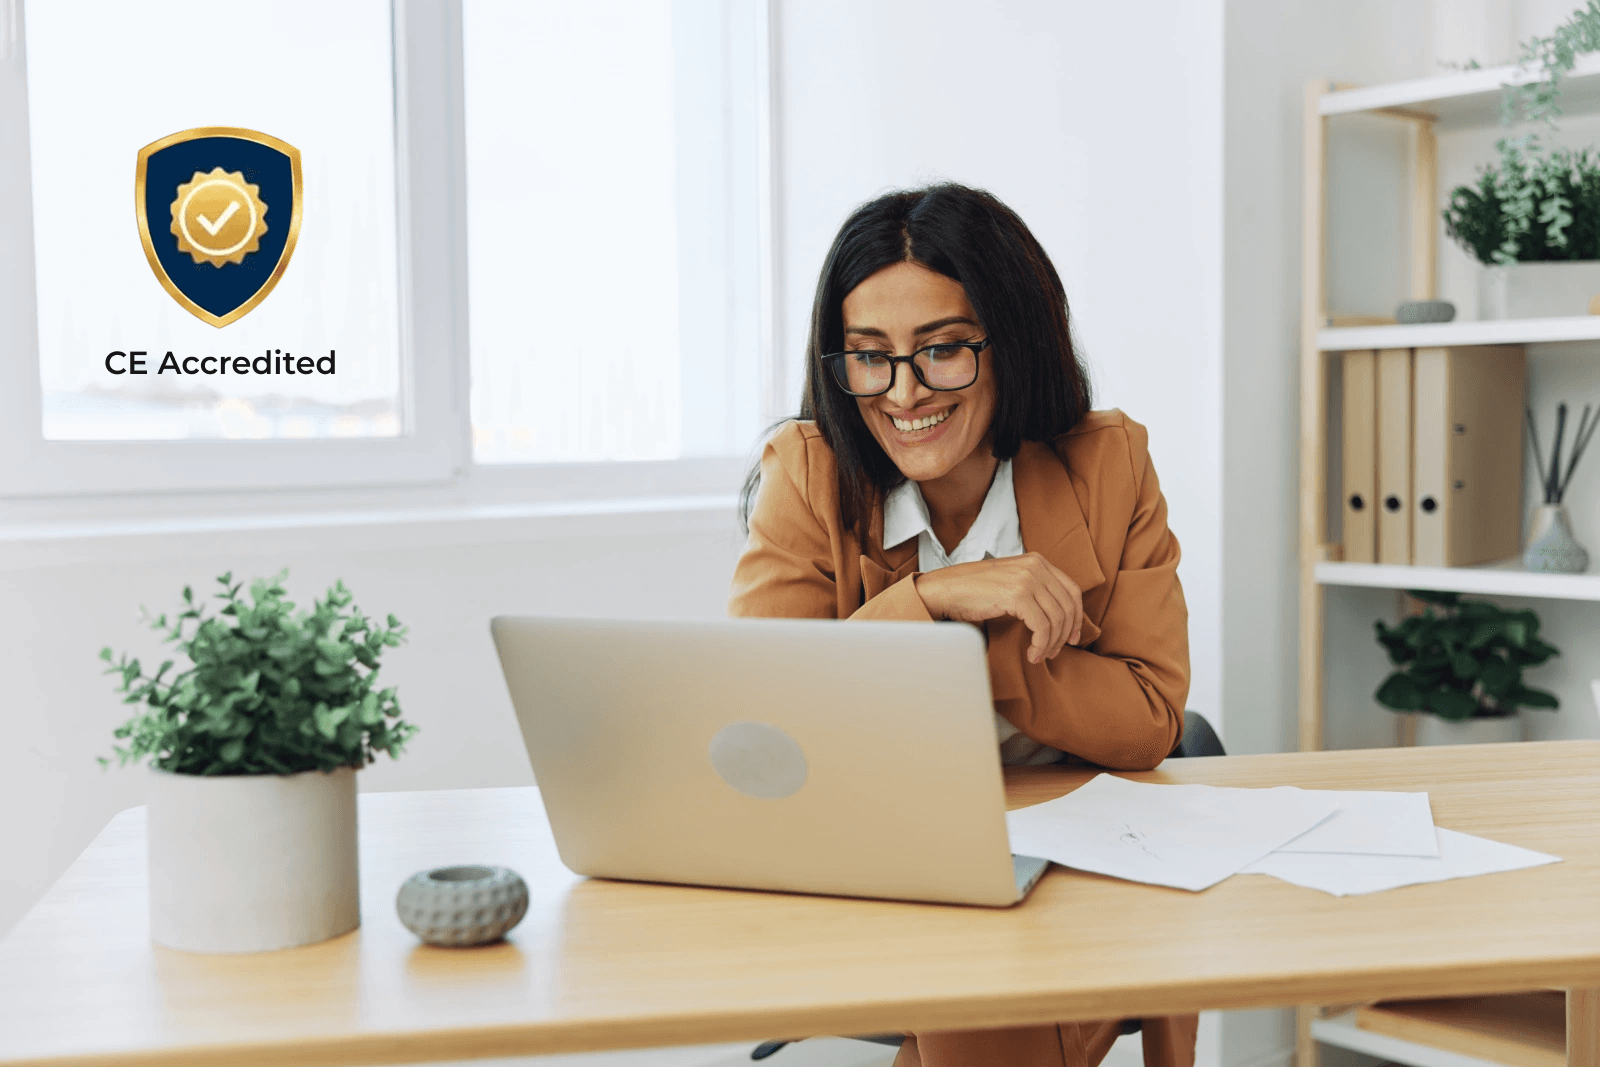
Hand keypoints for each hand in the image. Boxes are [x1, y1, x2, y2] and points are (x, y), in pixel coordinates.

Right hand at [914, 553, 1083, 664]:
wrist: (945, 590)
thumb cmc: (974, 591)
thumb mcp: (1011, 581)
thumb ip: (1034, 588)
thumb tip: (1059, 616)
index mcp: (1037, 561)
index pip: (1072, 590)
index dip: (1077, 617)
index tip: (1073, 637)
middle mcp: (1035, 566)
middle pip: (1068, 606)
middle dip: (1065, 634)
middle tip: (1055, 652)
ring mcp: (1027, 579)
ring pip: (1056, 619)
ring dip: (1051, 644)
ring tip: (1039, 655)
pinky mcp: (1017, 595)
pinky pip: (1042, 627)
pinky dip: (1040, 645)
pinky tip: (1032, 654)